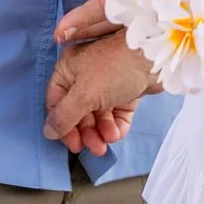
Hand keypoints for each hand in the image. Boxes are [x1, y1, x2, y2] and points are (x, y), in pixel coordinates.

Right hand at [44, 26, 156, 151]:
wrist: (155, 56)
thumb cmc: (115, 68)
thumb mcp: (84, 94)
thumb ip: (64, 116)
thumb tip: (48, 132)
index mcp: (68, 69)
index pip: (56, 103)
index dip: (62, 126)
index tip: (72, 144)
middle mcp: (85, 75)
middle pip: (77, 111)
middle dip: (85, 132)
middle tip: (93, 147)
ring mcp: (106, 84)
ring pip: (97, 114)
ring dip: (101, 131)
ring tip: (108, 141)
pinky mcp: (126, 90)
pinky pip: (116, 113)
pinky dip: (116, 125)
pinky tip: (117, 134)